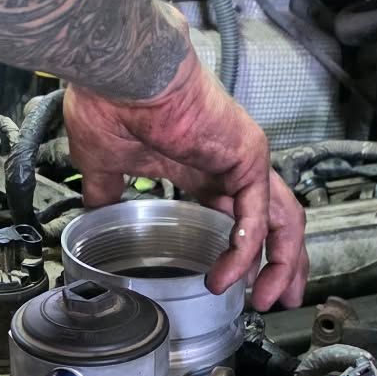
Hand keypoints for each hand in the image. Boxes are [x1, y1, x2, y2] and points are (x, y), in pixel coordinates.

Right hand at [64, 50, 307, 310]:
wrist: (120, 75)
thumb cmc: (109, 103)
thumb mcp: (104, 163)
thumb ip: (106, 191)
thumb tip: (93, 212)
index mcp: (200, 166)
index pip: (237, 216)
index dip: (241, 252)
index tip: (235, 286)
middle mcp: (228, 164)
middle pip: (275, 221)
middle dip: (283, 263)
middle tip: (277, 300)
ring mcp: (243, 158)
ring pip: (282, 219)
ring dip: (280, 263)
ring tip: (267, 299)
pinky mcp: (247, 156)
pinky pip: (256, 215)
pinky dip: (245, 250)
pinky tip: (229, 275)